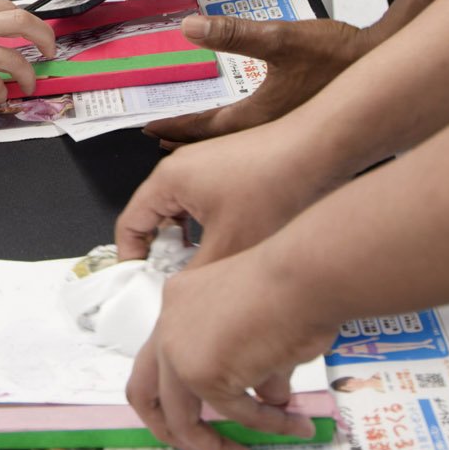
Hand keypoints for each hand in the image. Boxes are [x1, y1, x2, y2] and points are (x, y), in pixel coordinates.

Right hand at [115, 115, 345, 265]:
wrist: (319, 152)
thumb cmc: (274, 188)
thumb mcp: (228, 247)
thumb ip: (196, 276)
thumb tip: (182, 297)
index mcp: (168, 180)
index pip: (130, 223)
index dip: (132, 260)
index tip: (142, 286)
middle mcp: (181, 167)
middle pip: (154, 217)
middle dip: (163, 254)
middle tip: (176, 284)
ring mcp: (206, 164)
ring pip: (182, 212)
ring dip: (188, 241)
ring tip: (204, 269)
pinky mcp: (229, 167)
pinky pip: (204, 202)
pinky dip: (208, 227)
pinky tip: (229, 247)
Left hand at [126, 249, 336, 449]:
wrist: (306, 273)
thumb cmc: (294, 283)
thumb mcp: (259, 324)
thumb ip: (251, 364)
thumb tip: (267, 399)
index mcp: (178, 301)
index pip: (161, 356)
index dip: (177, 389)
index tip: (201, 409)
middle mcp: (169, 325)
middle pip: (143, 392)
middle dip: (167, 429)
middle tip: (195, 448)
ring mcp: (179, 352)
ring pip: (182, 418)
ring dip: (214, 446)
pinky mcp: (202, 375)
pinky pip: (236, 414)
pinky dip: (266, 426)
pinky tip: (293, 426)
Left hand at [143, 15, 377, 145]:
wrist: (381, 63)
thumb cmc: (336, 54)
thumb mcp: (280, 37)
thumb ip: (232, 33)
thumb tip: (188, 28)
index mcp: (259, 118)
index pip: (203, 130)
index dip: (174, 127)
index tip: (149, 128)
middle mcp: (271, 135)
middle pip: (217, 148)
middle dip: (185, 144)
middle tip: (160, 141)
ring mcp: (288, 136)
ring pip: (238, 148)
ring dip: (210, 145)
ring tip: (190, 140)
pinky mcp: (302, 130)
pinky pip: (258, 143)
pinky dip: (237, 140)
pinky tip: (238, 130)